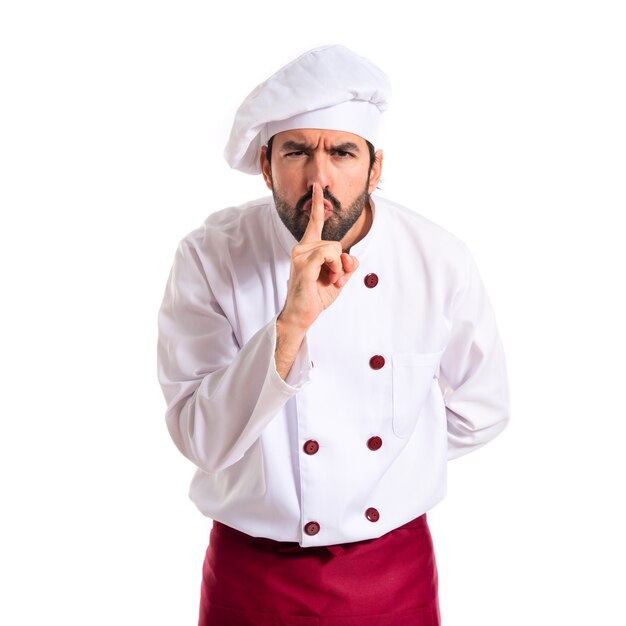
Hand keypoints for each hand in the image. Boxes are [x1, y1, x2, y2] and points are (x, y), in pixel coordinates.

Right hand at [274, 183, 358, 378]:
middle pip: (336, 243)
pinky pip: (329, 253)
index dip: (317, 205)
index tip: (318, 187)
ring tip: (328, 281)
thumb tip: (350, 255)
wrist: (301, 316)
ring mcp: (300, 254)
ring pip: (334, 248)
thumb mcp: (338, 278)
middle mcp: (301, 247)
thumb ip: (347, 264)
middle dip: (341, 264)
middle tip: (332, 280)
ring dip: (338, 268)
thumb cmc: (315, 296)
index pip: (314, 222)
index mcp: (307, 248)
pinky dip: (334, 267)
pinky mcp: (303, 263)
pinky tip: (327, 279)